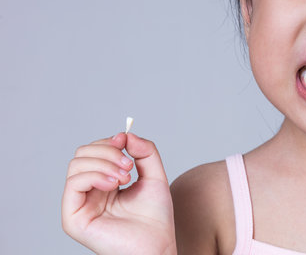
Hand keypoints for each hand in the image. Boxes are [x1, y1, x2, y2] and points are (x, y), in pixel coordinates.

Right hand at [62, 132, 176, 254]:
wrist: (158, 245)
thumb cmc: (156, 217)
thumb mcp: (154, 175)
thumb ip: (145, 151)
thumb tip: (125, 134)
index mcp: (103, 183)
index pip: (94, 150)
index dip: (109, 142)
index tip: (125, 142)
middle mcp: (88, 193)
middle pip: (82, 153)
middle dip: (108, 152)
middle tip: (129, 165)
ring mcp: (79, 205)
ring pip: (77, 164)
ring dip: (104, 163)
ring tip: (125, 177)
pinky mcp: (73, 218)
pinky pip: (73, 184)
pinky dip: (95, 175)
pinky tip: (115, 184)